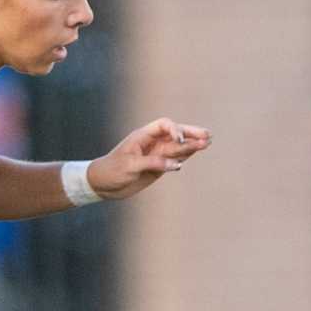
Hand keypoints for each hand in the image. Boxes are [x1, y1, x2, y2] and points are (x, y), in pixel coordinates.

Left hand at [87, 119, 210, 201]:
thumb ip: (153, 163)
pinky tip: (196, 151)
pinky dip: (185, 156)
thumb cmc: (112, 170)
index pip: (164, 125)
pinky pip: (175, 159)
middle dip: (191, 134)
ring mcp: (156, 154)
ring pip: (178, 147)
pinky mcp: (158, 167)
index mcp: (143, 136)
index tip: (180, 140)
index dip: (175, 129)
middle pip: (175, 134)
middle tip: (207, 135)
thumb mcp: (130, 166)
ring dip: (192, 145)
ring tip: (207, 142)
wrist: (103, 184)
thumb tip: (176, 165)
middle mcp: (152, 143)